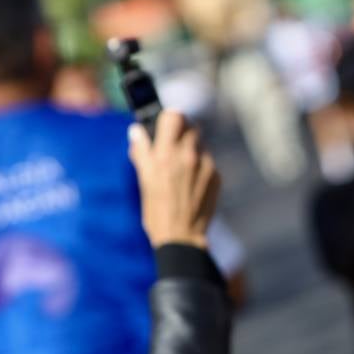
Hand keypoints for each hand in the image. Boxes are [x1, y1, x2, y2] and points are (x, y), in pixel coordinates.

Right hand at [128, 111, 219, 248]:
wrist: (182, 237)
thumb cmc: (157, 211)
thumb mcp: (143, 180)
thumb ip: (141, 152)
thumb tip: (137, 131)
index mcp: (166, 154)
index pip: (173, 116)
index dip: (168, 118)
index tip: (163, 126)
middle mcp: (189, 155)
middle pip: (190, 125)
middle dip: (180, 132)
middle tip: (171, 145)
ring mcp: (206, 165)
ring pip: (200, 142)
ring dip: (191, 148)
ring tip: (181, 167)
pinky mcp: (217, 175)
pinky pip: (208, 160)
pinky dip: (200, 164)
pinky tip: (191, 181)